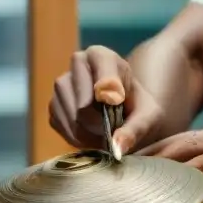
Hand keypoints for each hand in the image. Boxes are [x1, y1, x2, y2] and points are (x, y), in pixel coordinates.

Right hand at [48, 46, 163, 153]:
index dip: (109, 91)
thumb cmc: (139, 110)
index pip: (101, 72)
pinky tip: (91, 135)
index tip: (116, 104)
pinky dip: (78, 138)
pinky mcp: (54, 106)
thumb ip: (136, 130)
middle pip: (83, 102)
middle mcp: (77, 64)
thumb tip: (116, 146)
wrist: (125, 116)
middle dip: (100, 122)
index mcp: (102, 56)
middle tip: (113, 129)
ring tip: (105, 133)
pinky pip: (62, 127)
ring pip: (70, 116)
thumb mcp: (148, 118)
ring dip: (89, 133)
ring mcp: (62, 85)